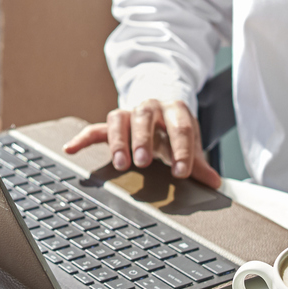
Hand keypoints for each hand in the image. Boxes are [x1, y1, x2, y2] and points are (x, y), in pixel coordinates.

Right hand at [64, 98, 221, 185]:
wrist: (160, 105)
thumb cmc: (175, 128)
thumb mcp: (190, 141)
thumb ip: (199, 162)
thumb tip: (216, 183)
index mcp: (175, 110)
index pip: (181, 127)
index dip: (182, 150)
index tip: (181, 172)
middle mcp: (150, 107)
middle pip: (145, 117)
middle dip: (143, 139)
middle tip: (144, 162)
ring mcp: (128, 114)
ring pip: (119, 120)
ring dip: (119, 141)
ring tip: (121, 164)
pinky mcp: (112, 123)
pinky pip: (95, 128)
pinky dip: (83, 138)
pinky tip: (71, 148)